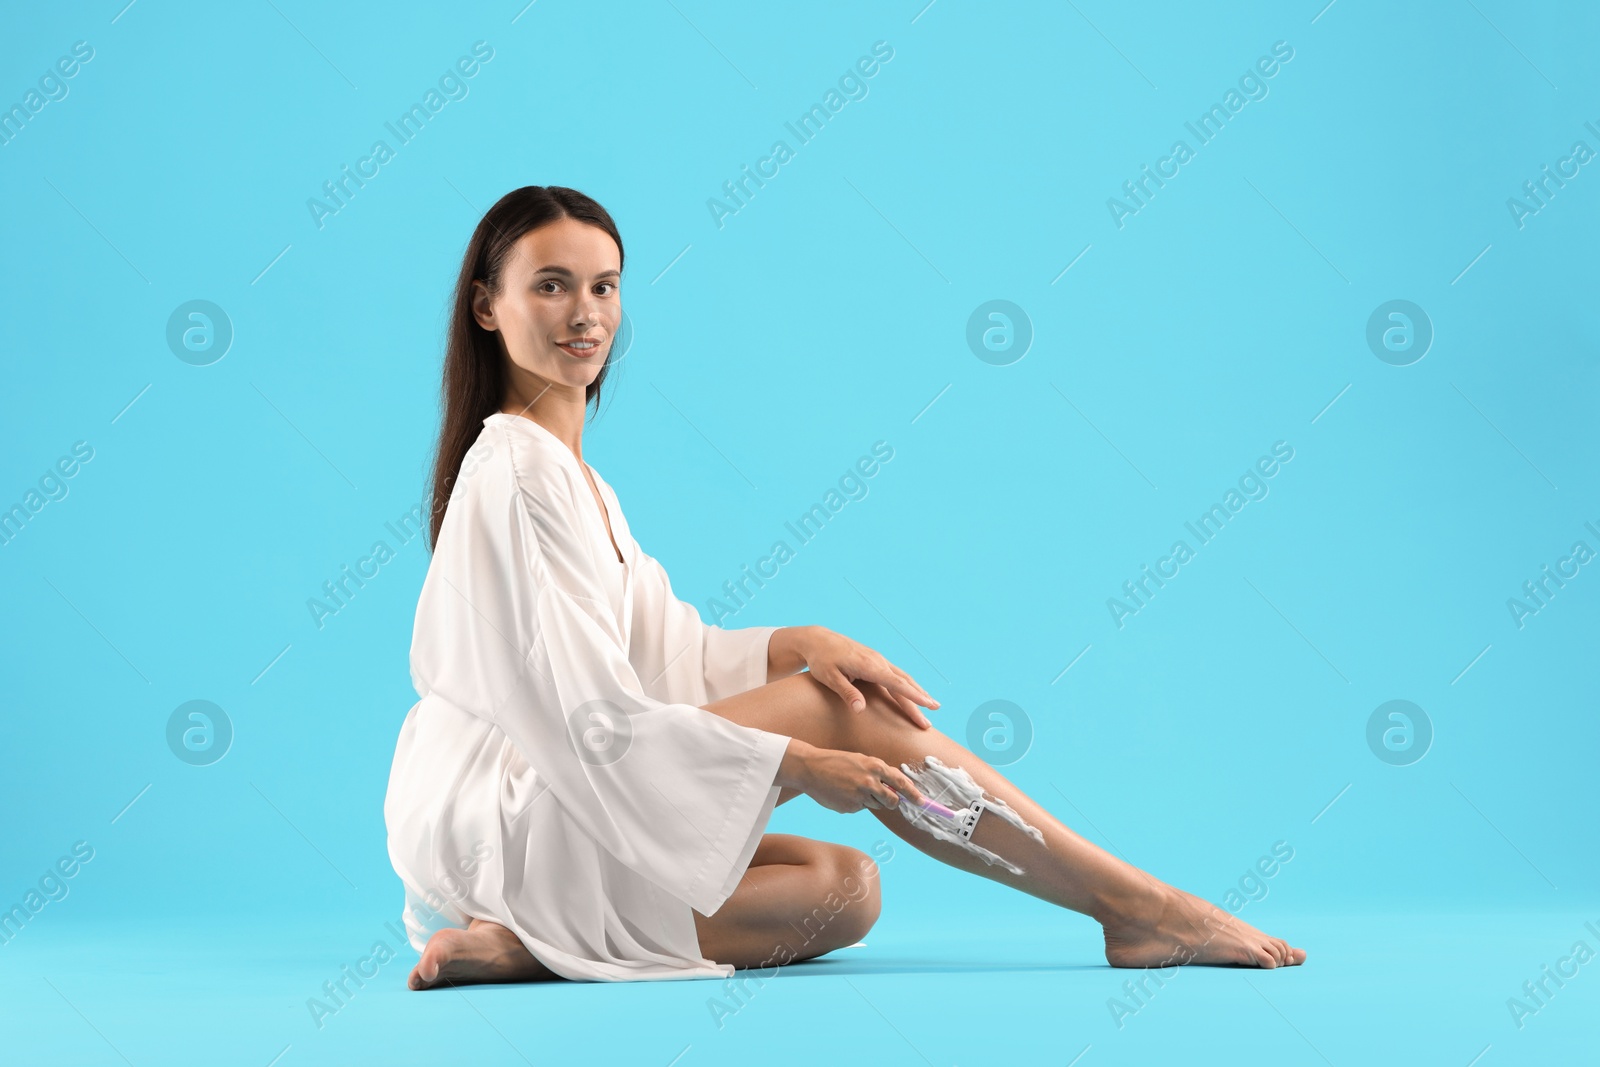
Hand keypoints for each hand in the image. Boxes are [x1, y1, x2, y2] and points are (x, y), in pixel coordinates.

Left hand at [780, 626, 939, 727]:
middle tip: (935, 712)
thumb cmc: (821, 660)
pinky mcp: (874, 661)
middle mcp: (877, 661)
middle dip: (920, 698)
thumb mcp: (829, 677)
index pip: (896, 683)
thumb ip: (846, 692)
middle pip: (904, 682)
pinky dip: (906, 684)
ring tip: (930, 704)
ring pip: (902, 677)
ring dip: (917, 691)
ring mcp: (877, 660)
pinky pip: (895, 674)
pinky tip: (911, 691)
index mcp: (869, 666)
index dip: (913, 696)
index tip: (929, 705)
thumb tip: (860, 709)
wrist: (817, 639)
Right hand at [794, 745, 927, 814]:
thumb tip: (897, 788)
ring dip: (870, 800)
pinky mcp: (850, 807)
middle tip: (882, 796)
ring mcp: (859, 796)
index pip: (901, 783)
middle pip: (892, 801)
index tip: (922, 802)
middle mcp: (870, 782)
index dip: (914, 794)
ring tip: (853, 787)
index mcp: (875, 766)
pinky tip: (843, 793)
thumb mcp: (861, 760)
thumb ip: (879, 773)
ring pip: (876, 805)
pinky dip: (855, 803)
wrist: (810, 768)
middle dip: (891, 801)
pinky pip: (860, 808)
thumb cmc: (837, 761)